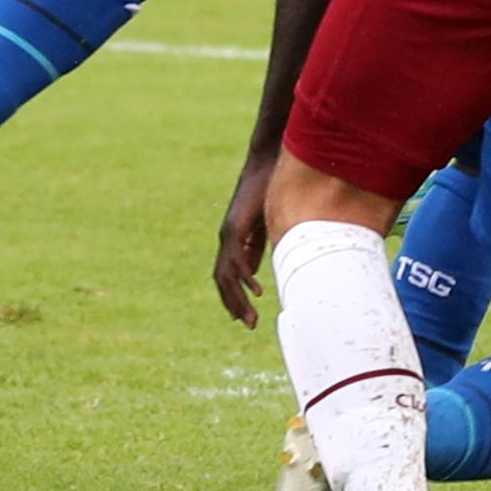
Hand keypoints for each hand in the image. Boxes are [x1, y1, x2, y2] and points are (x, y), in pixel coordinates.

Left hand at [212, 156, 276, 327]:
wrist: (266, 166)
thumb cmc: (268, 192)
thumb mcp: (263, 228)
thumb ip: (255, 249)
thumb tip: (251, 274)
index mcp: (234, 241)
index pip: (227, 276)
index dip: (232, 297)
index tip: (243, 318)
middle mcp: (227, 239)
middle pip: (223, 280)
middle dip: (234, 304)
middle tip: (248, 325)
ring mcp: (229, 233)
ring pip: (226, 273)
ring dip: (238, 297)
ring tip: (251, 317)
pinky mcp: (236, 226)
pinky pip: (237, 256)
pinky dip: (244, 275)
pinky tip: (255, 290)